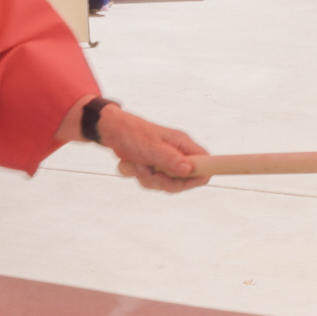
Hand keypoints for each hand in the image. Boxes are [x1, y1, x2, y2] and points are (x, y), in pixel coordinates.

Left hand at [96, 106, 210, 192]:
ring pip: (166, 184)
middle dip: (165, 182)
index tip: (183, 180)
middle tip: (151, 173)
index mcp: (183, 144)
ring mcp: (166, 162)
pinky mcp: (154, 168)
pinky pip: (152, 183)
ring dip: (148, 179)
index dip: (199, 176)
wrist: (112, 130)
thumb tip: (189, 170)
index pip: (205, 163)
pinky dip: (141, 178)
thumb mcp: (151, 146)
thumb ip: (170, 159)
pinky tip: (133, 166)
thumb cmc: (133, 133)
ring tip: (137, 165)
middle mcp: (178, 154)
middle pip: (184, 181)